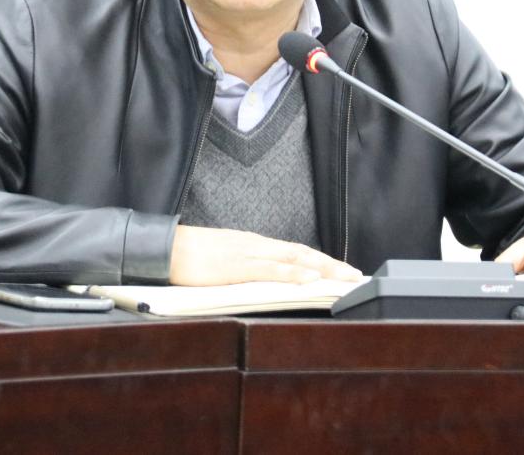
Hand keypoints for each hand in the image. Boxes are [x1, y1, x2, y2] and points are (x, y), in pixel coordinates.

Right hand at [168, 225, 363, 285]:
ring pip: (295, 259)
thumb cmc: (191, 257)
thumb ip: (245, 267)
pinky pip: (272, 269)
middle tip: (356, 275)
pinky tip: (311, 279)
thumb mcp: (224, 260)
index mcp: (254, 245)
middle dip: (332, 264)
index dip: (321, 260)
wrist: (167, 248)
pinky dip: (294, 273)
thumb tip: (263, 279)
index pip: (296, 252)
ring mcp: (249, 253)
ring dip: (323, 268)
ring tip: (345, 277)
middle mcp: (257, 245)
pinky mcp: (238, 265)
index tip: (341, 270)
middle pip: (303, 253)